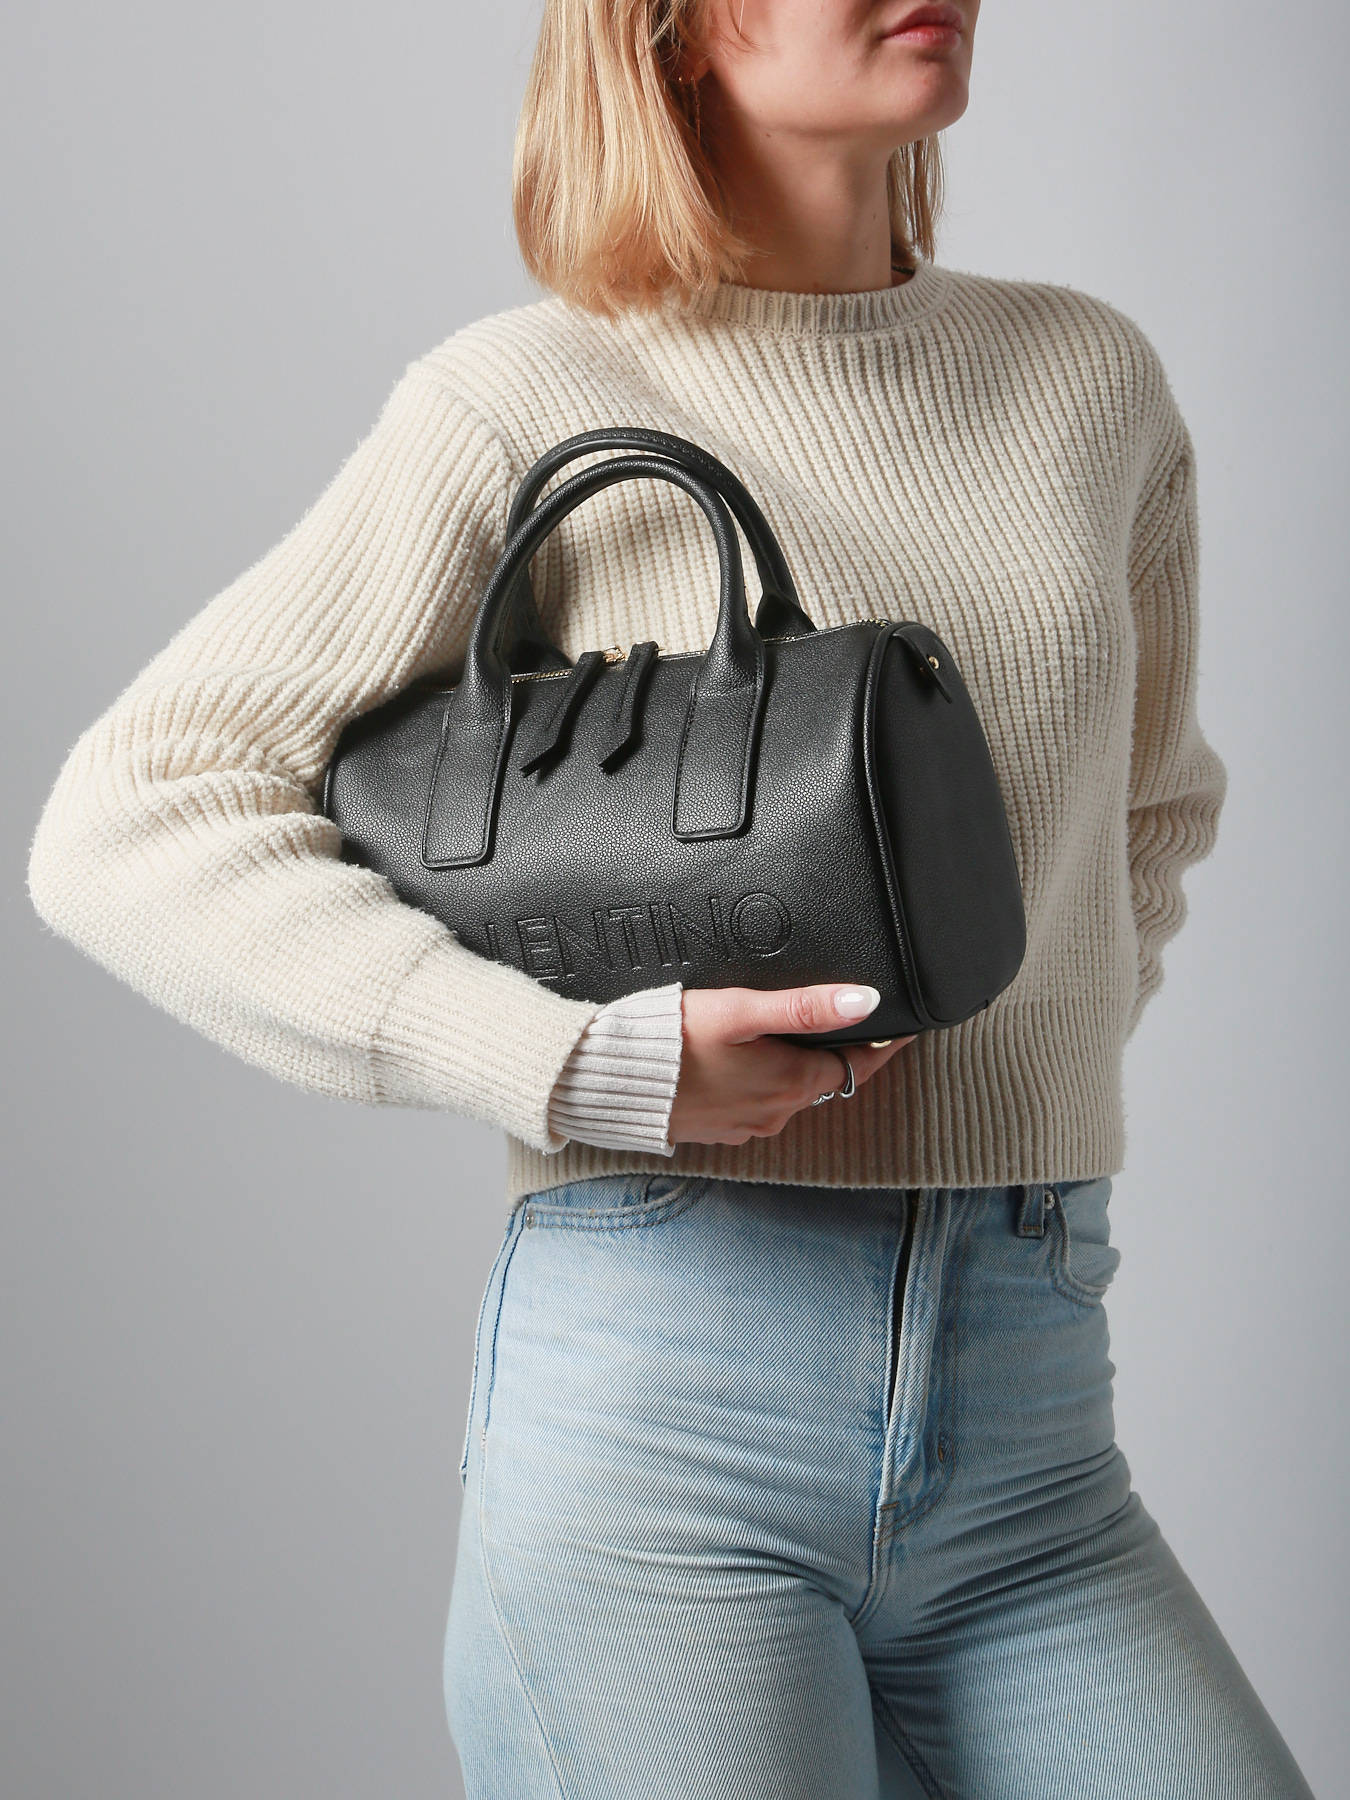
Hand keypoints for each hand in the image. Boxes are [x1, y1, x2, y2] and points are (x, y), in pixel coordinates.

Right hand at [666, 984, 914, 1147]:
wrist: (607, 1080)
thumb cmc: (672, 1040)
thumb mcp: (742, 1011)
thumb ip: (805, 1006)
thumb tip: (864, 1000)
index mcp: (790, 1084)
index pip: (857, 1066)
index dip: (881, 1044)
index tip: (902, 1027)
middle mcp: (774, 1113)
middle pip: (823, 1080)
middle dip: (838, 1053)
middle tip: (853, 1022)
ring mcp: (745, 1125)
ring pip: (790, 1093)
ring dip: (797, 1068)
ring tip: (795, 1034)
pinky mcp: (718, 1129)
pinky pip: (756, 1103)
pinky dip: (763, 1082)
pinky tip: (745, 1060)